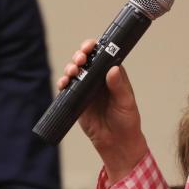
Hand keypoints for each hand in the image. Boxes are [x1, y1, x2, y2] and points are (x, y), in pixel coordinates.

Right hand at [57, 39, 147, 181]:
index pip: (102, 55)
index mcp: (112, 74)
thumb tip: (113, 69)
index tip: (90, 46)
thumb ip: (118, 86)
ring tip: (72, 72)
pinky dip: (63, 83)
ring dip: (71, 68)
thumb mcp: (125, 102)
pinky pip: (67, 87)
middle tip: (80, 60)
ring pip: (75, 71)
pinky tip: (63, 83)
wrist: (116, 142)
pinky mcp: (76, 99)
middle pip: (86, 60)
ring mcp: (86, 88)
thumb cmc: (126, 121)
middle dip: (80, 56)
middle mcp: (98, 78)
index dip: (94, 47)